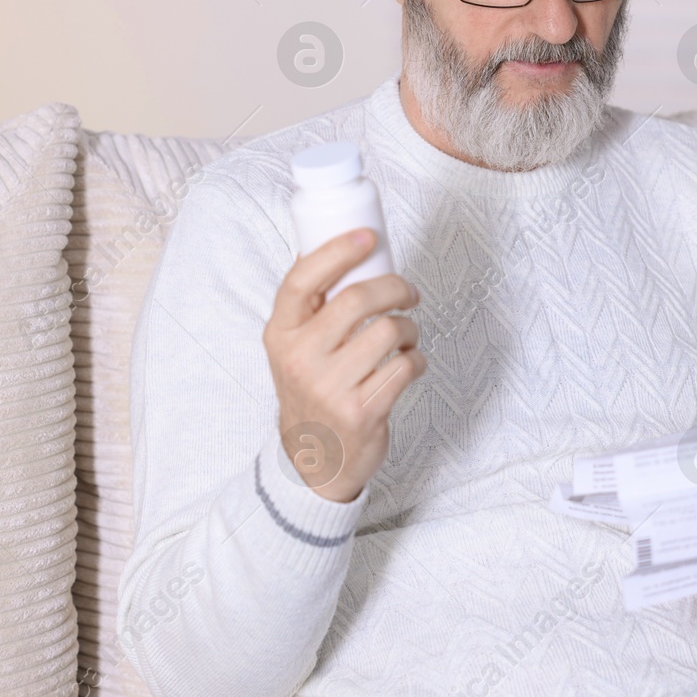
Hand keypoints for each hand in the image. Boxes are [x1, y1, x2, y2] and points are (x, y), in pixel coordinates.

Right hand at [263, 227, 426, 503]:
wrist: (315, 460)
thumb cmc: (312, 390)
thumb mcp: (294, 348)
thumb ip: (311, 307)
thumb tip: (337, 246)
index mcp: (280, 334)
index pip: (302, 280)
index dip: (337, 251)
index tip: (368, 236)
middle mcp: (301, 359)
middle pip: (357, 300)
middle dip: (395, 288)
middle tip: (408, 292)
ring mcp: (330, 388)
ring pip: (388, 331)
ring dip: (408, 328)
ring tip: (405, 335)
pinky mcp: (362, 411)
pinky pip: (405, 367)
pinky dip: (416, 360)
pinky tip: (407, 364)